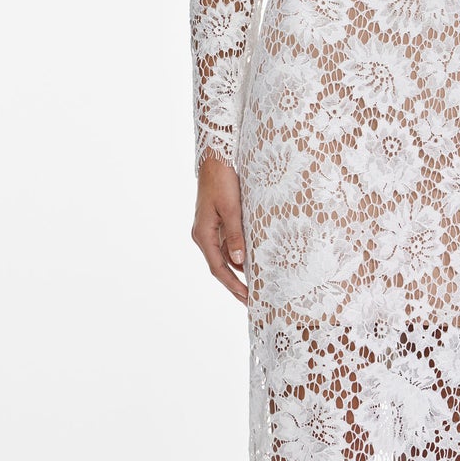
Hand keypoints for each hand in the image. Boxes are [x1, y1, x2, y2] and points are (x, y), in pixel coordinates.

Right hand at [193, 152, 249, 301]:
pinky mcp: (218, 223)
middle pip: (220, 267)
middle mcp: (204, 236)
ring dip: (238, 271)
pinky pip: (228, 245)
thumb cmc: (222, 182)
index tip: (246, 298)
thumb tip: (239, 261)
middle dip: (235, 284)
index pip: (218, 268)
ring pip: (225, 257)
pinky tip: (253, 261)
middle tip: (251, 300)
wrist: (216, 160)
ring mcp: (210, 230)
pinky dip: (239, 255)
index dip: (232, 285)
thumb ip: (234, 235)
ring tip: (256, 284)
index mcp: (203, 235)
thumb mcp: (231, 209)